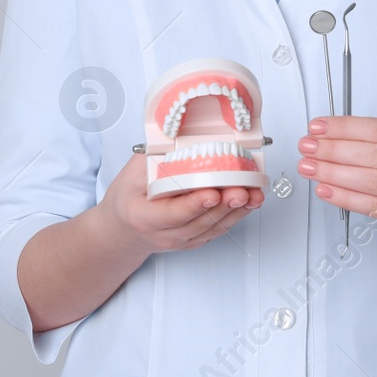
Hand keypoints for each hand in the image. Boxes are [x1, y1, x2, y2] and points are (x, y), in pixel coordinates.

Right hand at [97, 151, 263, 256]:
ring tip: (253, 193)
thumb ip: (154, 158)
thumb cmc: (128, 198)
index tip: (212, 193)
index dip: (194, 204)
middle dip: (223, 205)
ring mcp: (181, 241)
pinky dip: (236, 215)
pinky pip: (217, 229)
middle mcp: (165, 234)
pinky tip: (249, 201)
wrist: (124, 228)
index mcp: (145, 217)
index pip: (173, 213)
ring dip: (236, 211)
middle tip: (242, 190)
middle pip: (199, 222)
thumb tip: (179, 136)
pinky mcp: (195, 240)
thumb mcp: (131, 174)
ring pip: (212, 228)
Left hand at [296, 116, 376, 255]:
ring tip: (310, 167)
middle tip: (307, 147)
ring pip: (371, 180)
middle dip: (333, 150)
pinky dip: (345, 197)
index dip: (345, 128)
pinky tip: (326, 190)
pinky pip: (374, 206)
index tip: (318, 127)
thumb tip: (329, 135)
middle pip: (374, 154)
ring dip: (333, 173)